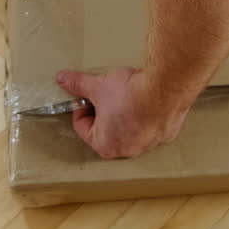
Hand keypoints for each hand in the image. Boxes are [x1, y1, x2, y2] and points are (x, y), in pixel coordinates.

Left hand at [56, 68, 192, 158]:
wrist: (165, 90)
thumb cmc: (130, 94)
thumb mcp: (98, 86)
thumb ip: (78, 85)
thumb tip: (63, 79)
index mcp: (104, 144)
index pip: (83, 127)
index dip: (82, 107)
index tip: (88, 95)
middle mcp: (127, 150)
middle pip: (107, 130)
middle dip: (105, 112)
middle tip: (109, 95)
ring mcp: (149, 144)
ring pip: (131, 130)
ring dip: (127, 115)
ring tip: (129, 96)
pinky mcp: (166, 134)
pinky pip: (153, 126)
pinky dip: (149, 116)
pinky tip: (148, 100)